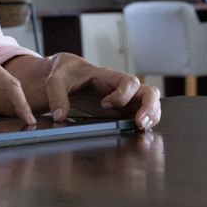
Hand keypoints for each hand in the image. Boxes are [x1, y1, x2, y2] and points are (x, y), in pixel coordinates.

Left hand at [42, 52, 160, 130]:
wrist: (65, 75)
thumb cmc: (64, 73)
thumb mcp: (55, 80)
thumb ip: (57, 95)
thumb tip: (60, 115)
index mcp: (107, 76)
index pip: (128, 81)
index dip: (122, 95)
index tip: (104, 105)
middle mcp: (121, 88)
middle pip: (150, 92)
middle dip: (150, 108)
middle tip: (140, 124)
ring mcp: (124, 100)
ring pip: (150, 105)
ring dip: (151, 118)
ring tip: (141, 130)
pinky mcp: (121, 111)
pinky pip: (141, 116)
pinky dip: (143, 124)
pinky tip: (136, 133)